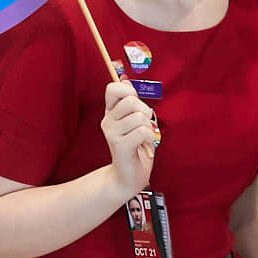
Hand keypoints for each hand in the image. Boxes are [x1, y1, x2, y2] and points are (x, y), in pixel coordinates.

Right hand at [101, 80, 156, 198]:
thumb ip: (131, 103)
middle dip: (144, 111)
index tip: (135, 103)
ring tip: (143, 138)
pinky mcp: (120, 146)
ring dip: (148, 127)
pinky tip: (144, 146)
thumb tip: (125, 79)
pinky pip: (143, 131)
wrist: (127, 177)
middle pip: (131, 101)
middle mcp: (108, 121)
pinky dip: (149, 138)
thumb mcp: (133, 121)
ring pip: (139, 117)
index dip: (128, 90)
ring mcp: (112, 134)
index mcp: (111, 113)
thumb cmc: (135, 147)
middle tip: (143, 125)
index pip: (113, 88)